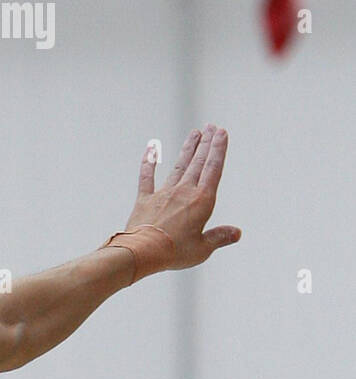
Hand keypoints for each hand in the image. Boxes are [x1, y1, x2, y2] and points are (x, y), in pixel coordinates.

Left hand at [124, 124, 240, 271]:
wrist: (142, 252)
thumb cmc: (173, 252)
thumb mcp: (202, 249)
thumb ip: (219, 237)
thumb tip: (236, 233)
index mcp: (202, 200)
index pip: (213, 169)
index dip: (219, 149)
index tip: (222, 133)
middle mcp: (184, 192)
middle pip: (198, 163)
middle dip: (206, 143)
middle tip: (211, 126)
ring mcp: (163, 194)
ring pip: (178, 166)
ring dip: (187, 149)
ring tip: (194, 133)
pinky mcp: (144, 200)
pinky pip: (146, 176)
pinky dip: (149, 162)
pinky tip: (151, 148)